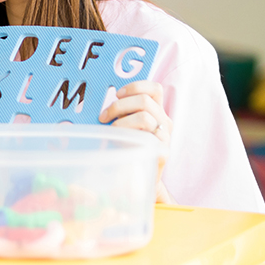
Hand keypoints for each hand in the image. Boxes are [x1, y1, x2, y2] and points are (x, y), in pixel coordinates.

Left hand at [99, 80, 172, 201]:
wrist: (137, 178)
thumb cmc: (126, 149)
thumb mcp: (125, 126)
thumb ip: (121, 113)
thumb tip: (100, 106)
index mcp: (157, 111)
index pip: (155, 89)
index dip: (135, 86)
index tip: (117, 94)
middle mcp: (164, 121)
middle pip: (145, 100)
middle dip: (119, 105)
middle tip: (104, 116)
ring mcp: (165, 136)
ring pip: (145, 116)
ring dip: (121, 120)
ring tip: (111, 130)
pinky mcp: (161, 151)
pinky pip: (146, 136)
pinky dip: (127, 134)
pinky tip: (118, 141)